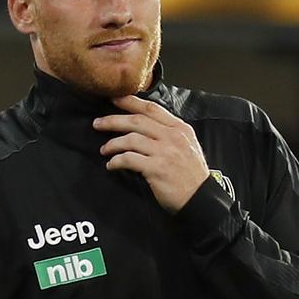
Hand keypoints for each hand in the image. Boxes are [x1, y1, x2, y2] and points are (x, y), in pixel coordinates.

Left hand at [94, 95, 210, 212]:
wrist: (201, 199)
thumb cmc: (191, 174)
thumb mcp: (187, 146)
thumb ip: (169, 133)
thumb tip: (144, 125)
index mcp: (180, 128)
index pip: (151, 108)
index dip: (130, 102)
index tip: (114, 99)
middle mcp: (172, 137)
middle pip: (136, 121)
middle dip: (113, 120)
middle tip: (97, 123)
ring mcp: (165, 153)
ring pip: (130, 140)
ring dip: (112, 144)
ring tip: (104, 149)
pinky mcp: (157, 169)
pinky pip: (129, 159)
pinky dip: (116, 161)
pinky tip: (111, 165)